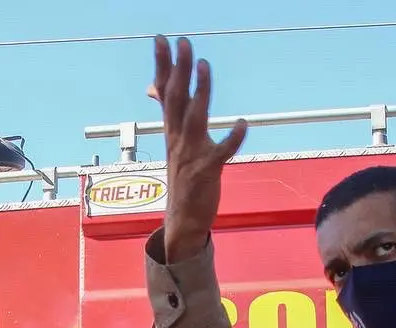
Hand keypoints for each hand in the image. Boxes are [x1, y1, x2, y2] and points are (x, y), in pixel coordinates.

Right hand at [149, 35, 246, 262]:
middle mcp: (178, 139)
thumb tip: (153, 87)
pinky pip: (221, 152)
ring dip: (200, 92)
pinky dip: (232, 139)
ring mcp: (191, 155)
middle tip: (182, 42)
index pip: (165, 92)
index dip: (163, 65)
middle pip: (176, 98)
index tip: (161, 39)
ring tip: (205, 66)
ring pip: (195, 118)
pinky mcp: (207, 172)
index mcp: (172, 131)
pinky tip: (242, 124)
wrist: (183, 221)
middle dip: (179, 69)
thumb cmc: (184, 179)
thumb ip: (169, 112)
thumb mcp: (175, 142)